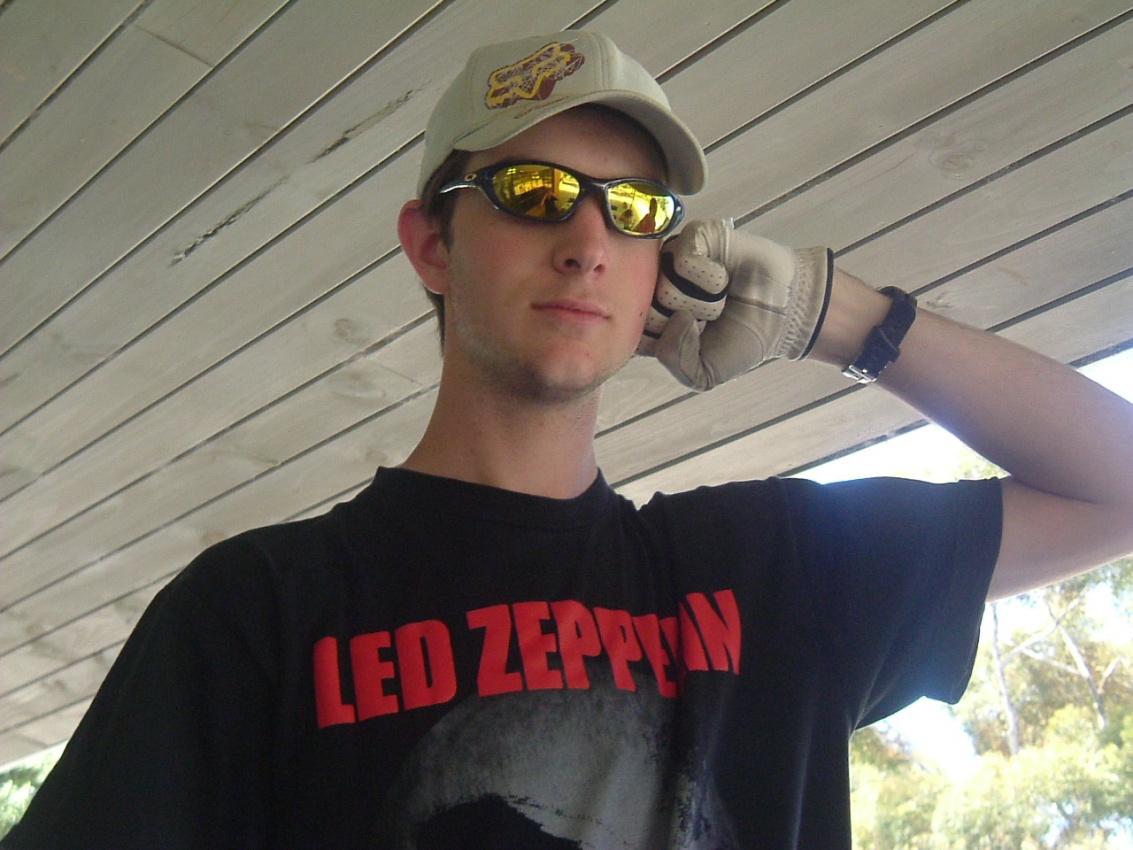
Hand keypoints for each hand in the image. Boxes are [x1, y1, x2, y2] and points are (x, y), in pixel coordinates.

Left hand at [642, 219, 832, 390]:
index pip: (632, 333)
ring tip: (722, 297)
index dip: (666, 342)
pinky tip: (725, 277)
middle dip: (687, 323)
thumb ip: (675, 360)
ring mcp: (673, 261)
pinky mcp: (693, 238)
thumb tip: (674, 319)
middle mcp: (657, 288)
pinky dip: (711, 277)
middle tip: (714, 317)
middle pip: (648, 311)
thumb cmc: (742, 339)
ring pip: (665, 286)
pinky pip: (684, 260)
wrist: (785, 312)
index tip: (696, 342)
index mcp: (654, 320)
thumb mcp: (704, 372)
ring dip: (702, 301)